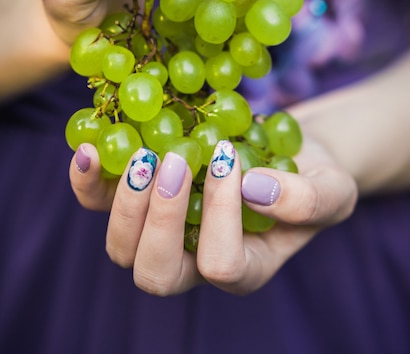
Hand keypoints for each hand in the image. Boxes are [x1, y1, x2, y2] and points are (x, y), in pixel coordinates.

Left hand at [69, 134, 356, 295]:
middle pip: (155, 271)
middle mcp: (195, 261)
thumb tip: (251, 188)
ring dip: (126, 202)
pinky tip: (91, 150)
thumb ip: (306, 201)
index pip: (222, 265)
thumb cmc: (312, 178)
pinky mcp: (140, 197)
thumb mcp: (331, 189)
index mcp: (243, 268)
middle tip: (175, 162)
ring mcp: (161, 231)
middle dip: (160, 218)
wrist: (283, 153)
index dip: (221, 215)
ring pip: (121, 247)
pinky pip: (99, 204)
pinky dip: (89, 182)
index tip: (227, 158)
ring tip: (147, 154)